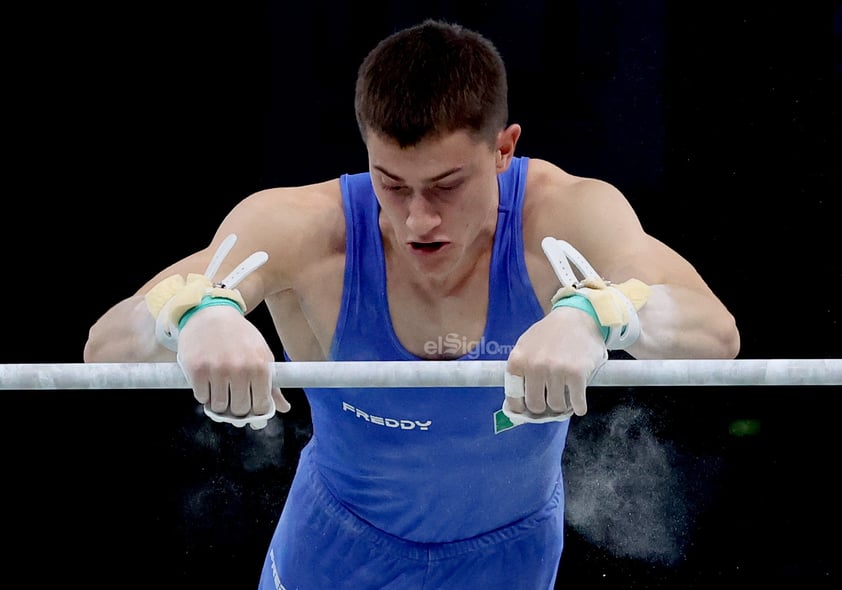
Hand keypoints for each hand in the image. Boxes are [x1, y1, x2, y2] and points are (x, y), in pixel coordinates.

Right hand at [175, 305, 290, 427]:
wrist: (210, 313)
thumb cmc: (239, 336)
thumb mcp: (262, 355)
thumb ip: (273, 384)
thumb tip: (284, 408)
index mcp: (260, 366)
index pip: (261, 406)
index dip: (256, 410)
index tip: (251, 405)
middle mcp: (240, 368)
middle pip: (240, 409)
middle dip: (237, 406)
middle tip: (233, 394)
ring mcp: (217, 369)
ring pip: (219, 407)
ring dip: (219, 401)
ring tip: (220, 385)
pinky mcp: (196, 370)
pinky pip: (201, 398)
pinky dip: (204, 393)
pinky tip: (208, 379)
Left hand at [503, 307, 606, 421]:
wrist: (578, 316)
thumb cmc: (550, 333)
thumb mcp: (526, 346)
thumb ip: (520, 371)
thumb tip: (517, 404)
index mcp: (517, 361)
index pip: (514, 398)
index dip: (522, 408)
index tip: (529, 410)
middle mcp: (534, 366)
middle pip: (536, 405)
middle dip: (544, 406)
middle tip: (551, 400)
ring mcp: (556, 370)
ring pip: (556, 406)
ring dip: (562, 405)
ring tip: (565, 395)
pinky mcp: (577, 374)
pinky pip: (576, 404)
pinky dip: (578, 407)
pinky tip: (578, 403)